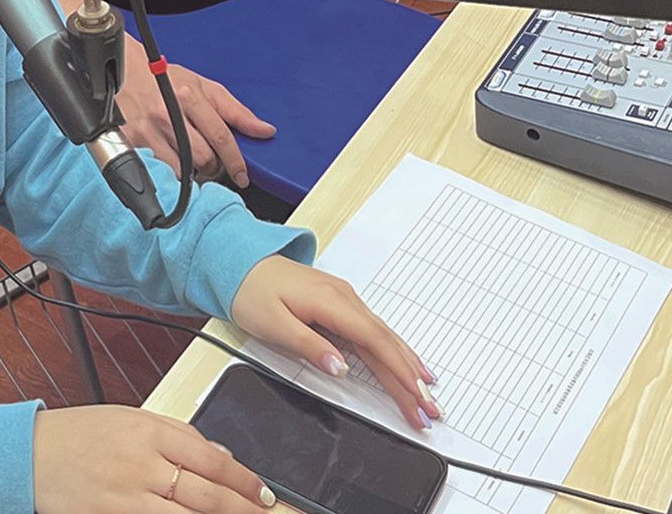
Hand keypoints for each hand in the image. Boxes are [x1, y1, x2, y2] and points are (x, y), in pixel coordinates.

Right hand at [34, 404, 279, 512]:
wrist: (27, 455)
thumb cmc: (77, 434)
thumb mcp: (129, 417)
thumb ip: (177, 433)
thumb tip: (220, 454)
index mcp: (148, 431)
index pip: (212, 458)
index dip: (244, 479)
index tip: (263, 492)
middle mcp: (141, 465)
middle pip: (207, 493)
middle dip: (242, 508)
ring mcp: (127, 497)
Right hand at [115, 58, 274, 187]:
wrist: (126, 71)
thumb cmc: (166, 79)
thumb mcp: (204, 86)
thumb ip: (236, 111)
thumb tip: (264, 131)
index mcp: (188, 96)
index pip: (220, 137)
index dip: (236, 161)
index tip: (243, 175)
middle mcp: (166, 113)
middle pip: (203, 158)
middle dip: (214, 167)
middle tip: (213, 162)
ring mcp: (147, 130)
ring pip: (182, 170)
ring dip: (192, 171)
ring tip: (191, 157)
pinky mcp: (132, 143)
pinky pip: (160, 171)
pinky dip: (171, 171)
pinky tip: (172, 158)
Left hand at [230, 256, 439, 431]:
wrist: (241, 262)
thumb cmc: (252, 291)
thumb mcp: (274, 324)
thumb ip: (309, 346)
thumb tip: (340, 369)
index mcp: (332, 302)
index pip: (375, 341)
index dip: (399, 371)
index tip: (416, 395)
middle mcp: (345, 299)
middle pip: (386, 343)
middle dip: (411, 378)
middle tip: (430, 409)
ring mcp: (345, 301)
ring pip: (384, 338)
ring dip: (407, 367)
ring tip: (427, 394)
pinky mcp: (341, 306)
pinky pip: (374, 332)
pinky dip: (394, 352)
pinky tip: (407, 363)